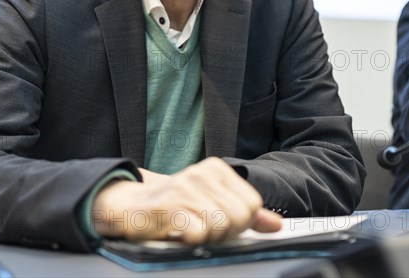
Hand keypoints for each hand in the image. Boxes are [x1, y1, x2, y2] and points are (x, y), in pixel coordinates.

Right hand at [91, 157, 280, 243]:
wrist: (133, 205)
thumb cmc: (175, 205)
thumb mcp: (212, 202)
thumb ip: (245, 212)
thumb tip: (275, 224)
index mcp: (216, 169)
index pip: (252, 203)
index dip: (241, 222)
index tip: (221, 222)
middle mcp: (201, 173)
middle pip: (239, 216)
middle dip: (226, 232)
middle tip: (205, 228)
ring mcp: (185, 187)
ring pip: (221, 225)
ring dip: (207, 236)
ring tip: (191, 228)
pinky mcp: (169, 205)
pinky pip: (199, 233)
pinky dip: (192, 240)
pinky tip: (180, 231)